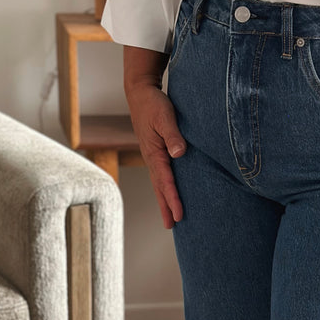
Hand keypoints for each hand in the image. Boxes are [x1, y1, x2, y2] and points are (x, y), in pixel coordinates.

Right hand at [124, 43, 186, 227]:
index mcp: (154, 153)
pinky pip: (161, 175)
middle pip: (160, 188)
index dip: (173, 199)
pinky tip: (170, 194)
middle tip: (172, 227)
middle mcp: (152, 158)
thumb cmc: (153, 103)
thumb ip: (173, 134)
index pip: (166, 181)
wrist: (140, 92)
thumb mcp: (165, 116)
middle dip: (166, 208)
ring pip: (159, 183)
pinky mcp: (156, 152)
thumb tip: (180, 153)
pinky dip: (165, 188)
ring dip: (165, 201)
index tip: (180, 215)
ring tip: (171, 218)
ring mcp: (153, 156)